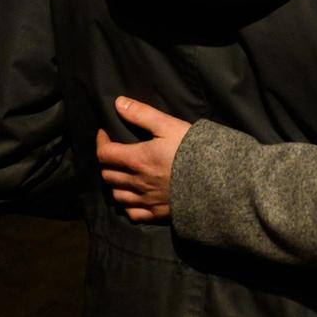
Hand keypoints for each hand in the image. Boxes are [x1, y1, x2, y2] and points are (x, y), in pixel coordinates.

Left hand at [94, 96, 191, 222]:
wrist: (215, 181)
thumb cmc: (192, 150)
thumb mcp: (169, 126)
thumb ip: (142, 114)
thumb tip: (118, 103)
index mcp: (137, 159)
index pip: (105, 153)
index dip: (101, 142)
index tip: (105, 134)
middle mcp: (137, 182)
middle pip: (108, 175)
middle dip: (107, 162)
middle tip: (114, 152)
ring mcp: (146, 200)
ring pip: (117, 195)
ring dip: (114, 184)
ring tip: (121, 174)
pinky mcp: (157, 213)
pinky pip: (133, 213)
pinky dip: (127, 206)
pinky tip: (133, 198)